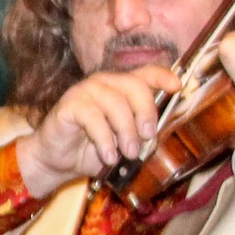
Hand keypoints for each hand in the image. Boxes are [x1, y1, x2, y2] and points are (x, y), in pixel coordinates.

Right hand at [16, 64, 183, 197]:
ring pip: (115, 103)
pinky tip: (108, 155)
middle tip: (147, 137)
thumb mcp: (123, 142)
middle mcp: (104, 84)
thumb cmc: (92, 149)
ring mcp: (85, 91)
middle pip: (134, 86)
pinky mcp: (69, 105)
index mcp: (121, 89)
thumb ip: (141, 135)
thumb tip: (156, 138)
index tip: (177, 87)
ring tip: (128, 153)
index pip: (146, 74)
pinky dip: (104, 139)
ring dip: (125, 131)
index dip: (163, 77)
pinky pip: (93, 117)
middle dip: (146, 112)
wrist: (57, 161)